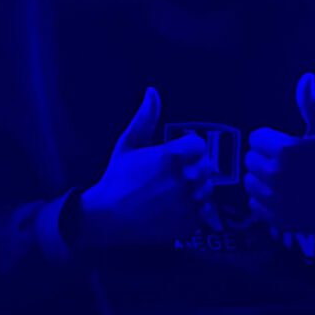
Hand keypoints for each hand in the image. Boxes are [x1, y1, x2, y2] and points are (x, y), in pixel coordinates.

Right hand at [76, 87, 218, 247]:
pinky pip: (203, 210)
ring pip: (208, 188)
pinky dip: (194, 209)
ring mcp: (187, 203)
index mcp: (171, 157)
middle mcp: (183, 179)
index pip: (200, 145)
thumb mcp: (127, 144)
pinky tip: (175, 206)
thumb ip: (145, 118)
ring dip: (197, 187)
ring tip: (175, 190)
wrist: (107, 218)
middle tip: (175, 173)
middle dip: (194, 167)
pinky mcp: (188, 222)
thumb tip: (152, 92)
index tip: (176, 153)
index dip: (189, 148)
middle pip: (208, 166)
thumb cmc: (116, 179)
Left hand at [245, 73, 314, 235]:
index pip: (255, 138)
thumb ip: (309, 103)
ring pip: (249, 182)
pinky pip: (254, 204)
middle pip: (250, 159)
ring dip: (262, 180)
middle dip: (266, 158)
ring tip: (284, 179)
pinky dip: (265, 201)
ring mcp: (275, 199)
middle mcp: (276, 175)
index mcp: (285, 151)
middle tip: (288, 163)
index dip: (271, 140)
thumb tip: (306, 76)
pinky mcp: (276, 218)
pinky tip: (283, 196)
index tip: (288, 145)